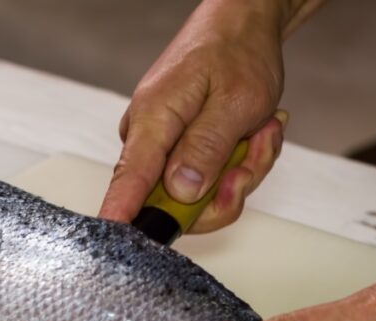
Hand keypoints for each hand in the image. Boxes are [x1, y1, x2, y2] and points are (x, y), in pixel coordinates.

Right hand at [99, 0, 318, 231]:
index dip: (122, 215)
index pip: (128, 180)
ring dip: (240, 172)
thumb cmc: (237, 51)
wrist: (242, 25)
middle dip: (225, 189)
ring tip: (260, 132)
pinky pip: (207, 182)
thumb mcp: (236, 101)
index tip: (115, 240)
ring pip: (198, 196)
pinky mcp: (178, 151)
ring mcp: (163, 147)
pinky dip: (238, 164)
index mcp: (153, 119)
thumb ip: (206, 149)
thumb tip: (180, 192)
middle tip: (255, 151)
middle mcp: (149, 137)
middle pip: (173, 203)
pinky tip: (252, 134)